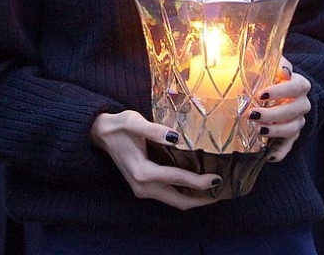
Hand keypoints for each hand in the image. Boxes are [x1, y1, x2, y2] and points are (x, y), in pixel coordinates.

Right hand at [89, 110, 220, 209]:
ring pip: (175, 202)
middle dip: (203, 198)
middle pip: (179, 201)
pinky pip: (169, 196)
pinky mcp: (144, 187)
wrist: (100, 133)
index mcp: (142, 172)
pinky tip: (197, 185)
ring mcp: (142, 190)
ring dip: (195, 198)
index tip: (218, 178)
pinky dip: (185, 194)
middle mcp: (143, 186)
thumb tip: (176, 137)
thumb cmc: (119, 125)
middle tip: (223, 190)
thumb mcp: (134, 121)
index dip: (200, 181)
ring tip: (215, 189)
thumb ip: (154, 130)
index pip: (177, 180)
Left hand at [247, 58, 311, 162]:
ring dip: (275, 131)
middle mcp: (302, 104)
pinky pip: (288, 147)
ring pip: (292, 129)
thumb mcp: (270, 64)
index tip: (261, 94)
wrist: (280, 90)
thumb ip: (271, 61)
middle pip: (294, 111)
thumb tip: (272, 63)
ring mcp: (298, 121)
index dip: (280, 91)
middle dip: (272, 114)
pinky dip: (279, 153)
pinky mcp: (291, 136)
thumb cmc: (271, 75)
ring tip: (257, 130)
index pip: (296, 86)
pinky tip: (268, 156)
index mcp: (299, 84)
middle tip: (252, 114)